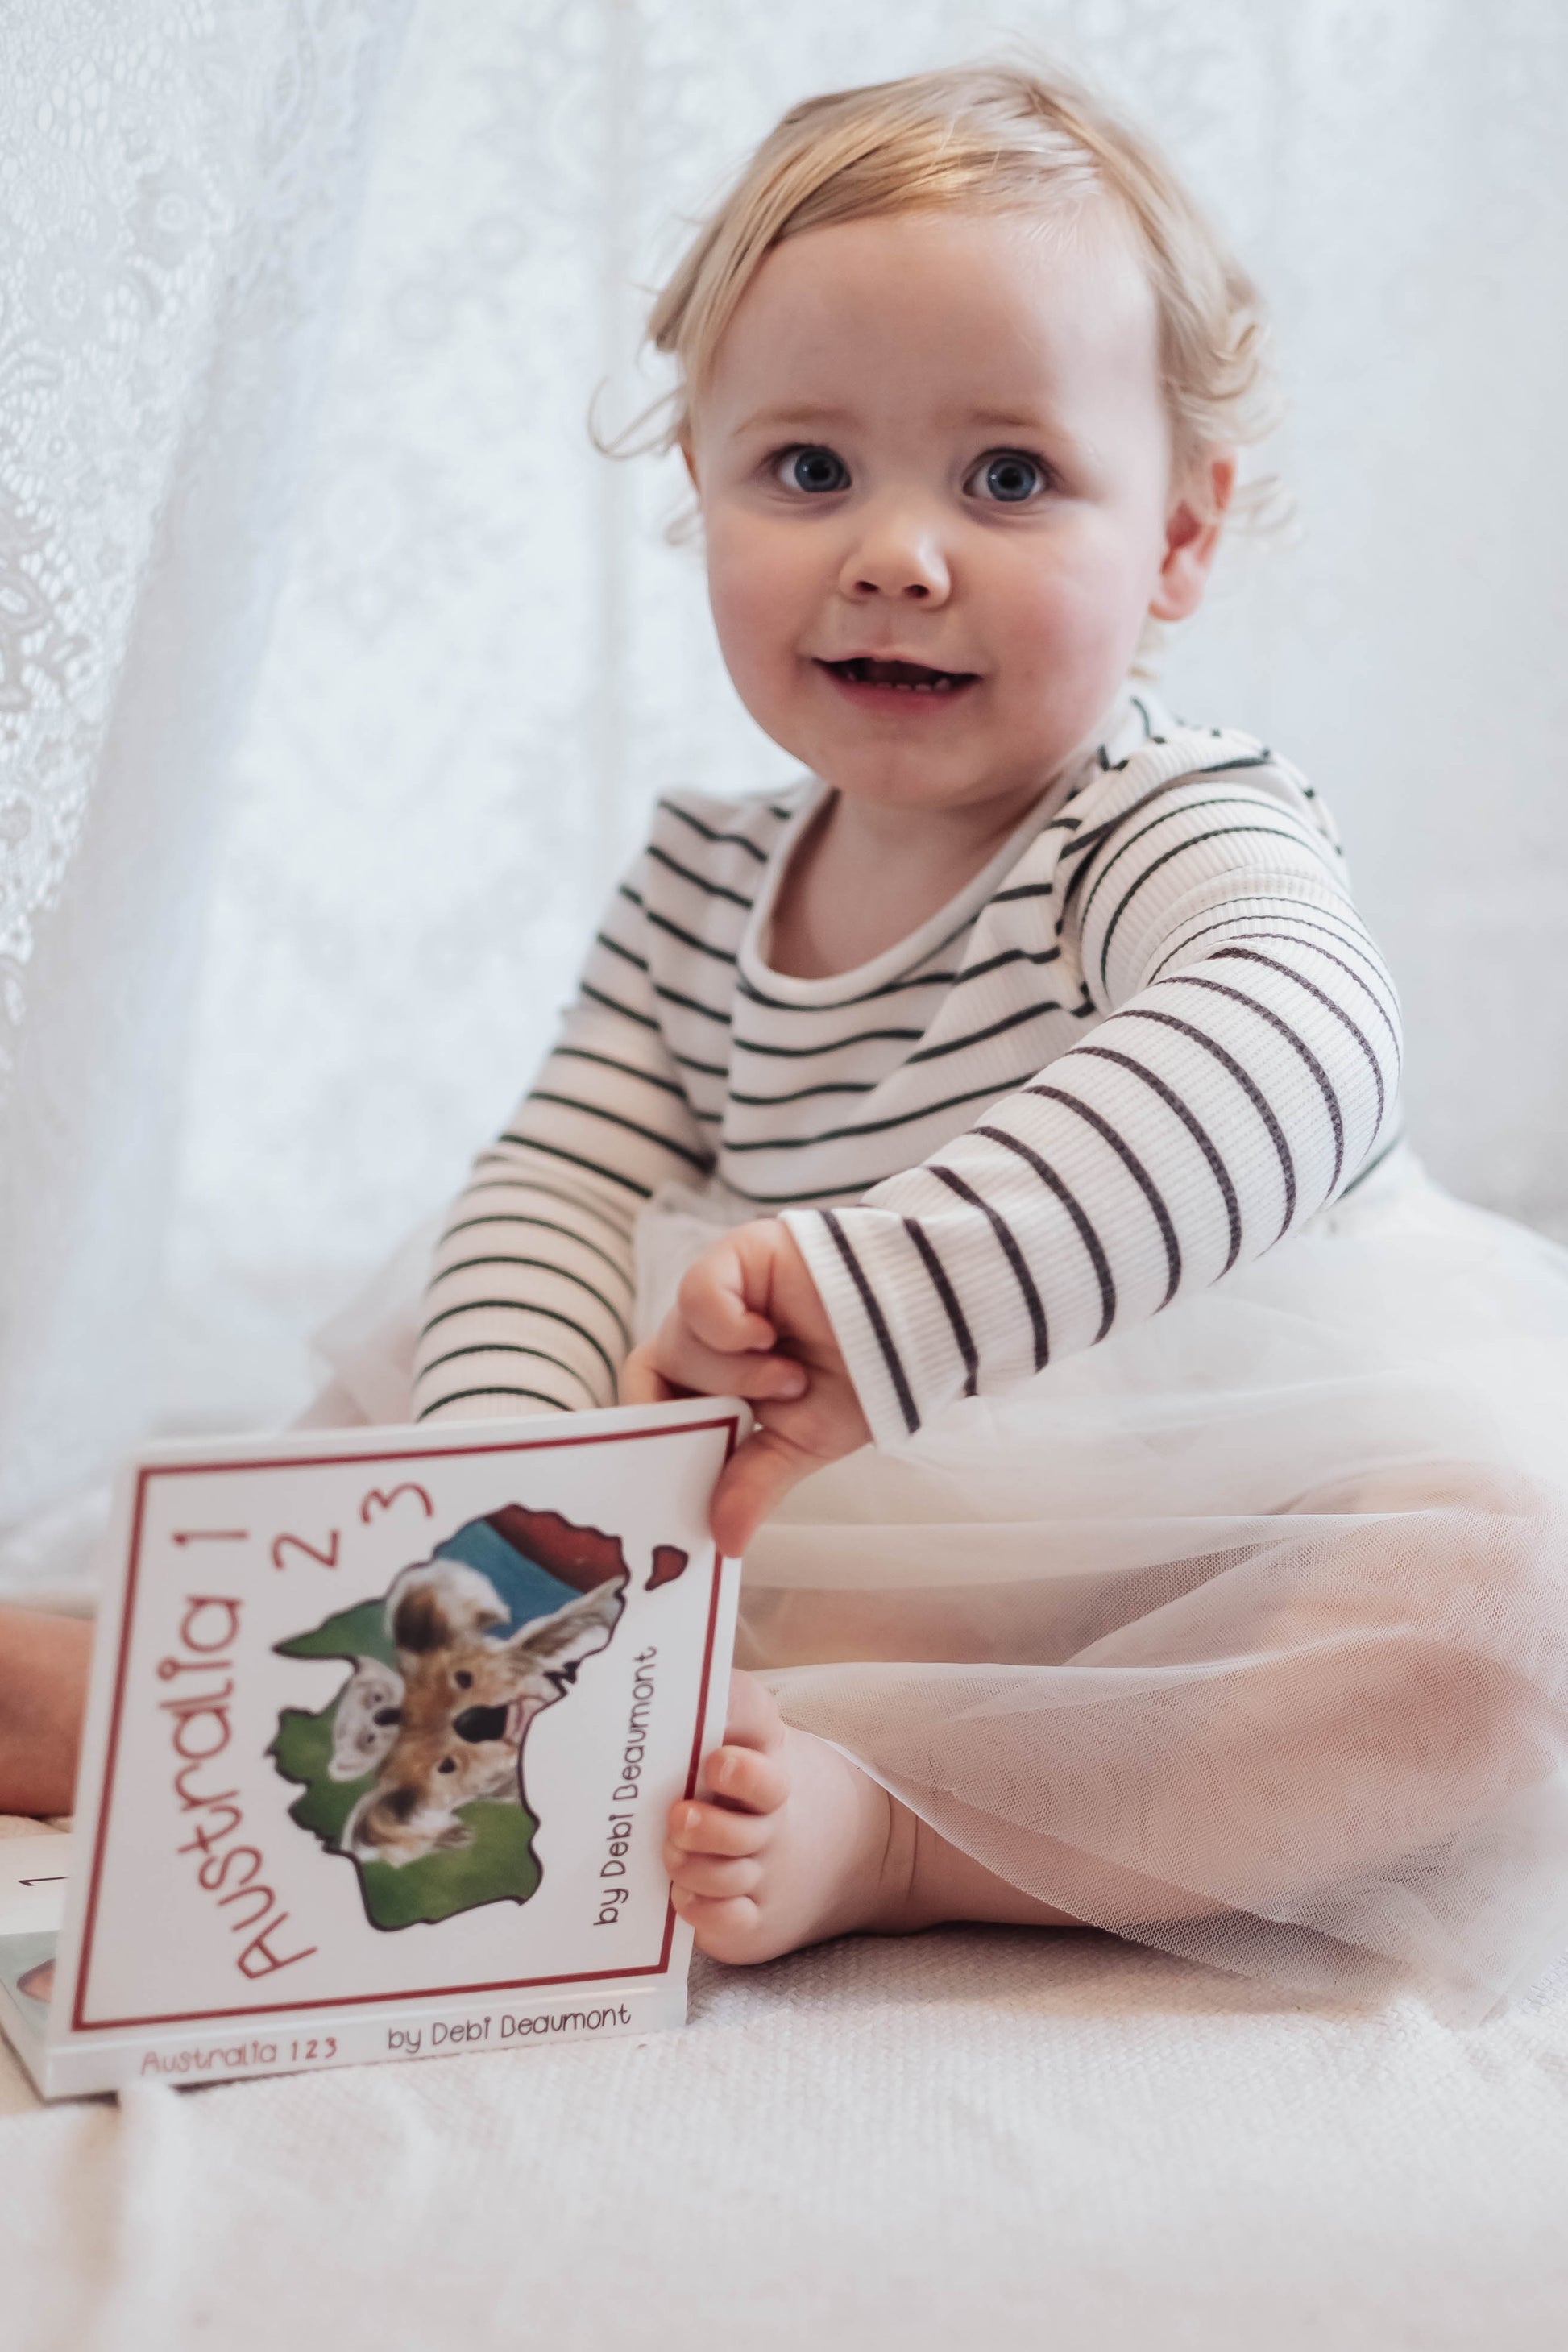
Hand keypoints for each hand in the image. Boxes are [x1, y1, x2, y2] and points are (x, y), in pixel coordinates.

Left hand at [620, 1219, 869, 1553]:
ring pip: (680, 1342)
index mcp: (719, 1372)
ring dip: (733, 1377)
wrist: (928, 1324)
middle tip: (720, 1433)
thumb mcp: (804, 1442)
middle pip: (654, 1369)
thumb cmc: (869, 1376)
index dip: (648, 1430)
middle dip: (686, 1411)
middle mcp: (712, 1329)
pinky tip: (769, 1338)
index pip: (652, 1395)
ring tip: (789, 1379)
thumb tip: (724, 1543)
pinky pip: (697, 1296)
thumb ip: (754, 1483)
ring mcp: (725, 1289)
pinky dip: (728, 1330)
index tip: (662, 1474)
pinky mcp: (740, 1254)